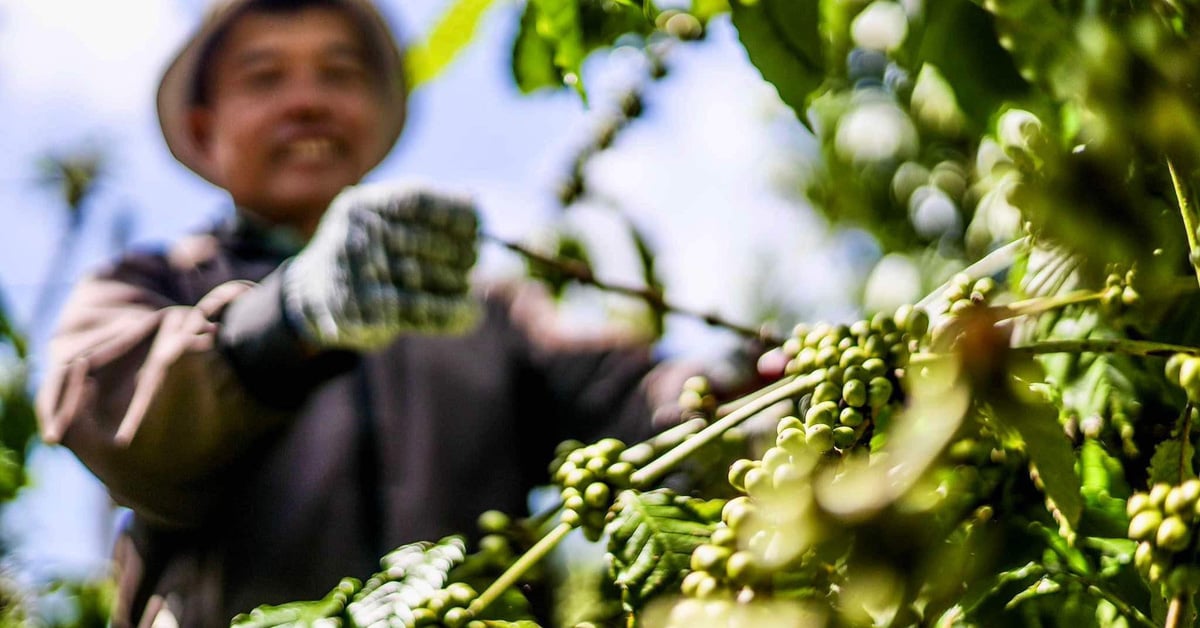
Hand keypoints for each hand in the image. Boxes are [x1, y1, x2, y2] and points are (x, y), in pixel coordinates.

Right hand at [282, 182, 480, 350]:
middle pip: (422, 239)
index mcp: (363, 205)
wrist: (313, 297)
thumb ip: (424, 215)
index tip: (478, 224)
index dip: (453, 210)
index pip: (416, 199)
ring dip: (454, 284)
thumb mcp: (385, 223)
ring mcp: (354, 273)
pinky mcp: (360, 310)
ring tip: (469, 286)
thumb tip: (475, 201)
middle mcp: (354, 234)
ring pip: (421, 275)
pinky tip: (470, 314)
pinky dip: (449, 313)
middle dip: (457, 252)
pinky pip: (416, 310)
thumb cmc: (365, 255)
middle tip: (473, 260)